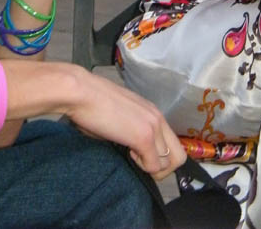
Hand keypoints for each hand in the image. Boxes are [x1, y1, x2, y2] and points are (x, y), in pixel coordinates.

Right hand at [69, 69, 185, 180]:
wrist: (82, 92)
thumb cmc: (92, 103)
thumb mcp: (120, 116)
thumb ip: (131, 129)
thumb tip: (131, 148)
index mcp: (152, 111)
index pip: (173, 142)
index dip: (159, 155)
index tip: (140, 155)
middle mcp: (158, 118)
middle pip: (179, 156)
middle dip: (161, 167)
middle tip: (140, 163)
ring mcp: (153, 127)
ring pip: (170, 163)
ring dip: (151, 167)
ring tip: (131, 155)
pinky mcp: (144, 137)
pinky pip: (154, 166)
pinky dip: (142, 167)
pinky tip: (128, 153)